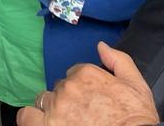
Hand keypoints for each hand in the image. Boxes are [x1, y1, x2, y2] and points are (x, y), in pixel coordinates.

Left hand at [17, 42, 159, 125]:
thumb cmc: (136, 118)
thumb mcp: (136, 84)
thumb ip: (118, 60)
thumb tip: (101, 46)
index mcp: (87, 73)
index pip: (74, 74)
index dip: (83, 88)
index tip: (90, 100)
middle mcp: (68, 87)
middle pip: (60, 88)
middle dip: (68, 98)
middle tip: (81, 113)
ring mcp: (56, 107)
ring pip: (44, 101)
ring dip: (51, 108)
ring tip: (64, 120)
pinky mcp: (48, 125)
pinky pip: (27, 116)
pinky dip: (31, 118)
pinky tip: (42, 122)